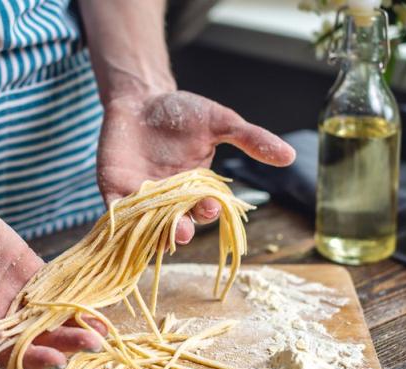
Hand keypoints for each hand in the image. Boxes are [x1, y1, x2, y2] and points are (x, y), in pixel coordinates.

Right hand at [0, 193, 104, 368]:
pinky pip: (58, 290)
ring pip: (53, 318)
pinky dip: (78, 298)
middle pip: (39, 339)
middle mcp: (2, 316)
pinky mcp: (33, 274)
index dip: (33, 358)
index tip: (57, 360)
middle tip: (95, 344)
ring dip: (78, 325)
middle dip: (67, 343)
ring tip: (105, 328)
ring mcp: (20, 296)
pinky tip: (99, 301)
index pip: (8, 352)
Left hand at [96, 90, 295, 243]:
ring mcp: (141, 199)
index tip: (211, 205)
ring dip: (153, 233)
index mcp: (197, 191)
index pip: (205, 210)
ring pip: (148, 227)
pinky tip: (121, 224)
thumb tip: (290, 155)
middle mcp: (170, 202)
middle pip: (177, 225)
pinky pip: (117, 213)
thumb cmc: (182, 111)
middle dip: (181, 229)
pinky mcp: (114, 191)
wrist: (141, 97)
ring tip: (159, 233)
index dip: (209, 211)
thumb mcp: (220, 122)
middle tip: (183, 229)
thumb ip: (251, 139)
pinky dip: (119, 221)